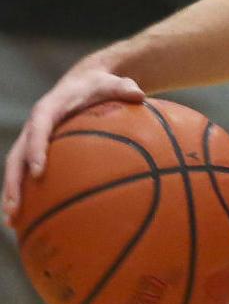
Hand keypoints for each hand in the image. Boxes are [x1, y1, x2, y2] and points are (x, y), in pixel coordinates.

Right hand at [3, 66, 145, 224]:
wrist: (84, 81)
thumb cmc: (101, 85)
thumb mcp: (114, 82)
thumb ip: (124, 87)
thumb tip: (139, 94)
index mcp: (50, 108)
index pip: (38, 127)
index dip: (36, 148)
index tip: (39, 171)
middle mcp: (35, 125)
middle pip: (17, 155)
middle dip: (13, 181)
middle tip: (14, 207)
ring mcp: (34, 138)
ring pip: (16, 168)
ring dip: (12, 193)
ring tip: (13, 222)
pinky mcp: (39, 149)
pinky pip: (28, 172)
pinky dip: (27, 193)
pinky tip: (31, 218)